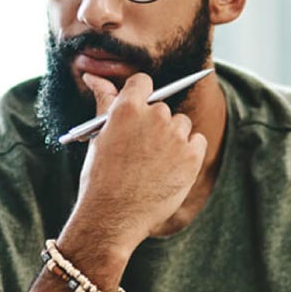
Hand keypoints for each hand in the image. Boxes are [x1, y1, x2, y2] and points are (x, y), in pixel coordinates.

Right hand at [70, 73, 206, 252]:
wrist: (112, 217)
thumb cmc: (100, 177)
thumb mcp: (99, 136)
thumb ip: (104, 101)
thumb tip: (93, 75)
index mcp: (127, 108)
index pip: (143, 82)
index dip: (141, 97)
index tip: (138, 113)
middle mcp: (154, 116)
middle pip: (162, 108)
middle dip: (154, 125)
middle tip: (141, 152)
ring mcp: (175, 136)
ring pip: (181, 125)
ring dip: (172, 139)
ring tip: (154, 164)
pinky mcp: (192, 155)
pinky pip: (198, 141)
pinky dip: (188, 153)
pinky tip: (170, 170)